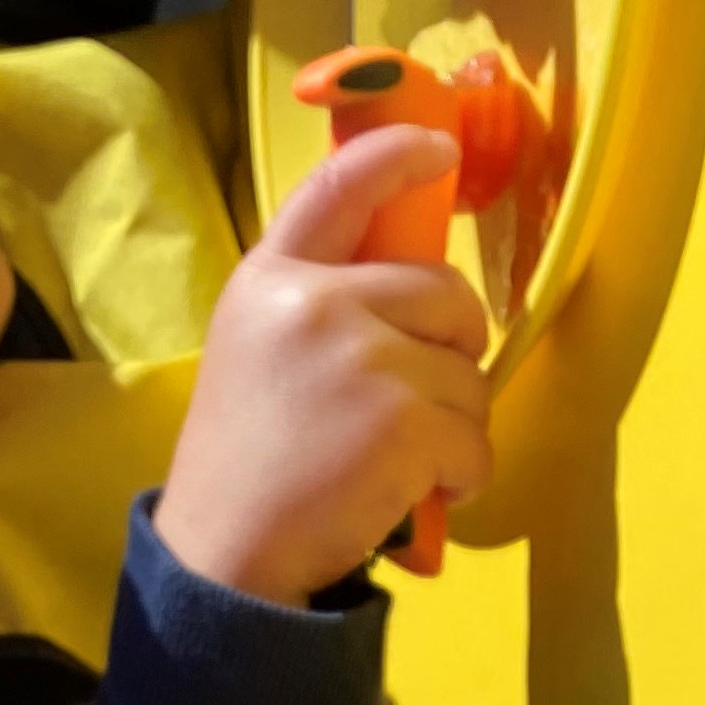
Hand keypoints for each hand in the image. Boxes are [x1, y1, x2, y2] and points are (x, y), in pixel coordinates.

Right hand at [155, 132, 490, 603]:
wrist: (227, 554)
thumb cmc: (246, 460)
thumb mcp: (258, 348)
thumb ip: (319, 303)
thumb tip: (412, 285)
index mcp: (272, 276)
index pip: (342, 185)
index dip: (399, 155)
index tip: (438, 150)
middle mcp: (317, 302)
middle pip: (445, 291)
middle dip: (453, 347)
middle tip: (422, 398)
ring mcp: (364, 359)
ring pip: (471, 374)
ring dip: (456, 425)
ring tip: (403, 461)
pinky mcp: (405, 422)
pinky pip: (477, 440)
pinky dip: (464, 475)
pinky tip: (421, 494)